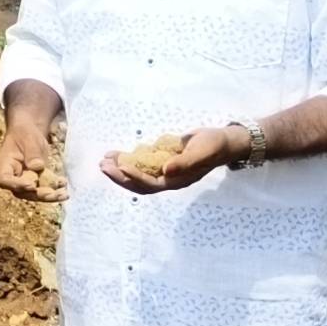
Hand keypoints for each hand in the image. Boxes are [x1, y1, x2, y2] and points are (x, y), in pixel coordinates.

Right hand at [0, 118, 66, 201]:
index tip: (32, 185)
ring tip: (64, 194)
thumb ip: (31, 152)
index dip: (17, 185)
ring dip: (50, 195)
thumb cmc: (24, 133)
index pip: (5, 180)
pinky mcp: (37, 180)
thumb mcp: (28, 138)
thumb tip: (37, 167)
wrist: (29, 132)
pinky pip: (45, 188)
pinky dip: (55, 189)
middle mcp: (13, 176)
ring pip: (35, 193)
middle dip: (38, 194)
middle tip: (52, 194)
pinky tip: (64, 184)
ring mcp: (25, 180)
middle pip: (22, 192)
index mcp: (4, 165)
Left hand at [101, 125, 247, 194]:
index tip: (120, 167)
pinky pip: (141, 165)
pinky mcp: (162, 162)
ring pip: (137, 175)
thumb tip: (166, 171)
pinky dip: (128, 160)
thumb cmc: (214, 145)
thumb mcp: (202, 151)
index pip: (151, 184)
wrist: (223, 141)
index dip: (135, 177)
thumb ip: (184, 163)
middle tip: (103, 166)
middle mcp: (169, 179)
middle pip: (139, 184)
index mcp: (178, 181)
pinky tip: (116, 153)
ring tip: (104, 160)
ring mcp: (165, 172)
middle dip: (120, 177)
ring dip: (120, 170)